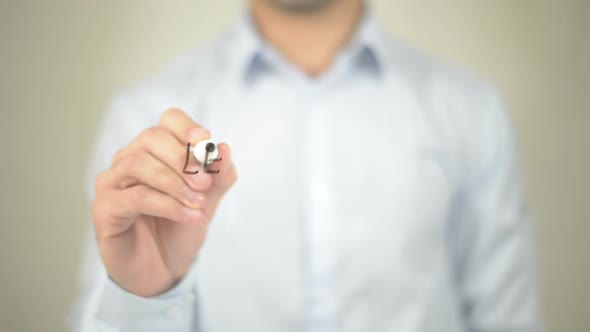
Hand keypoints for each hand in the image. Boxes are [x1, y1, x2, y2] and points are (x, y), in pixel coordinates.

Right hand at [92, 108, 236, 296]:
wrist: (164, 269)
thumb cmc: (180, 228)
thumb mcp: (208, 200)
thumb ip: (219, 176)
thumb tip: (224, 148)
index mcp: (154, 151)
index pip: (167, 121)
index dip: (186, 127)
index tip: (206, 142)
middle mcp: (128, 160)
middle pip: (151, 138)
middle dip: (183, 158)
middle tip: (205, 182)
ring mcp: (111, 183)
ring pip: (138, 164)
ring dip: (174, 182)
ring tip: (198, 203)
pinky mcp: (103, 209)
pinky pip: (135, 197)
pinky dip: (167, 205)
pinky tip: (189, 216)